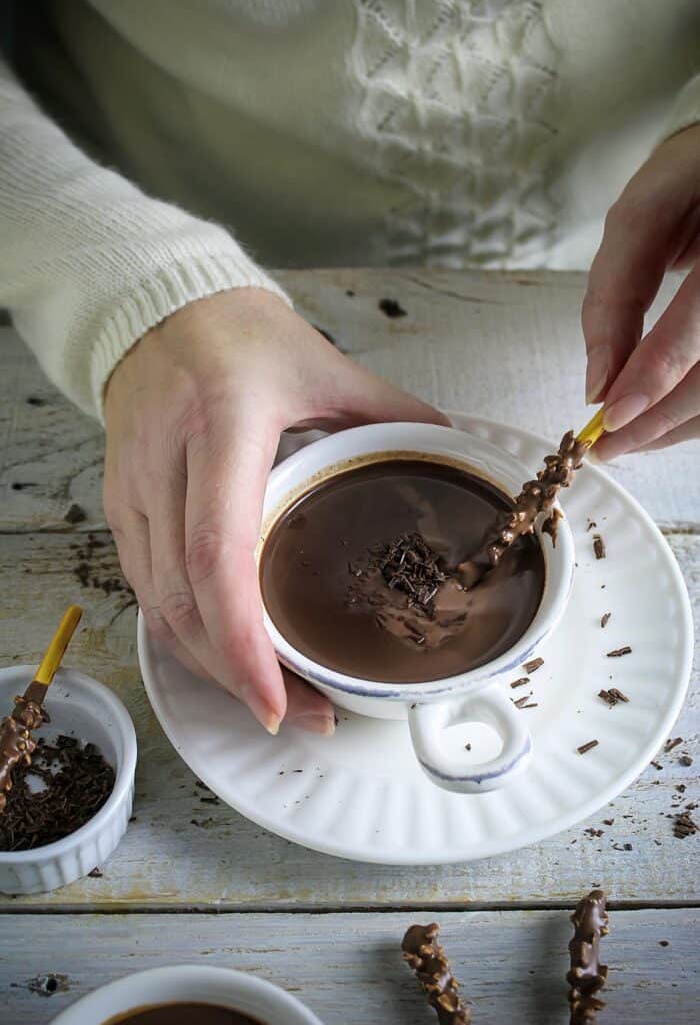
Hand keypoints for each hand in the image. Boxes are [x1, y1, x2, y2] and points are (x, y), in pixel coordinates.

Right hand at [103, 288, 447, 733]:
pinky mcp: (121, 505)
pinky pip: (146, 589)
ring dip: (213, 666)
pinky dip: (187, 632)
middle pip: (185, 603)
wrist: (158, 310)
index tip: (279, 699)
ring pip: (159, 608)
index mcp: (224, 426)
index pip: (219, 553)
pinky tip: (228, 654)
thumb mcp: (324, 364)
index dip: (244, 640)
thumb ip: (392, 411)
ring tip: (275, 697)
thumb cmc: (239, 334)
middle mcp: (167, 465)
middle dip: (239, 677)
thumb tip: (452, 450)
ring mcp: (133, 490)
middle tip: (302, 714)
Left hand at [582, 123, 699, 460]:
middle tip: (608, 446)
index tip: (609, 417)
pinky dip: (695, 405)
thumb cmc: (695, 175)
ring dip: (680, 424)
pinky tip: (665, 414)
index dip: (657, 371)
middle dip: (662, 418)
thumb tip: (599, 384)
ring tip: (631, 438)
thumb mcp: (647, 207)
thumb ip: (617, 292)